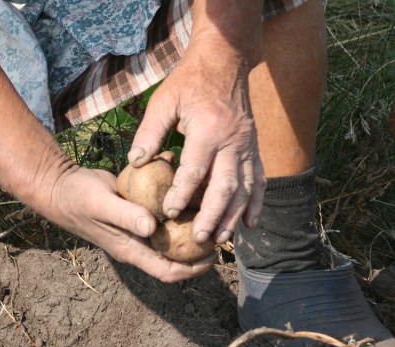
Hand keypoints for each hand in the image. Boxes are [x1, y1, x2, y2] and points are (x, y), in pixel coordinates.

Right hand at [34, 166, 215, 282]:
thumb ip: (126, 215)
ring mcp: (138, 228)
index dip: (192, 270)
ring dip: (190, 226)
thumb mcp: (102, 204)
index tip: (212, 256)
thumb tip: (152, 228)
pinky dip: (177, 204)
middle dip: (199, 250)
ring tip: (211, 210)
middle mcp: (138, 243)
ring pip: (171, 236)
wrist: (60, 186)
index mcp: (131, 249)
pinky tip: (188, 185)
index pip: (167, 271)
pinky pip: (162, 214)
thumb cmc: (78, 198)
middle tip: (220, 232)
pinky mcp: (138, 211)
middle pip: (175, 257)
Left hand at [129, 36, 265, 245]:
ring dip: (234, 216)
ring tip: (220, 239)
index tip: (168, 212)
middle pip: (224, 185)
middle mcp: (232, 140)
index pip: (195, 170)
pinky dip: (256, 203)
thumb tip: (135, 163)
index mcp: (208, 129)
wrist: (225, 60)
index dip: (181, 193)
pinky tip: (249, 225)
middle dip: (212, 215)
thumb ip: (149, 132)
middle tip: (199, 238)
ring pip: (245, 188)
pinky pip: (259, 180)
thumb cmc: (188, 81)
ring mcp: (247, 145)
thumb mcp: (163, 100)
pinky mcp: (253, 148)